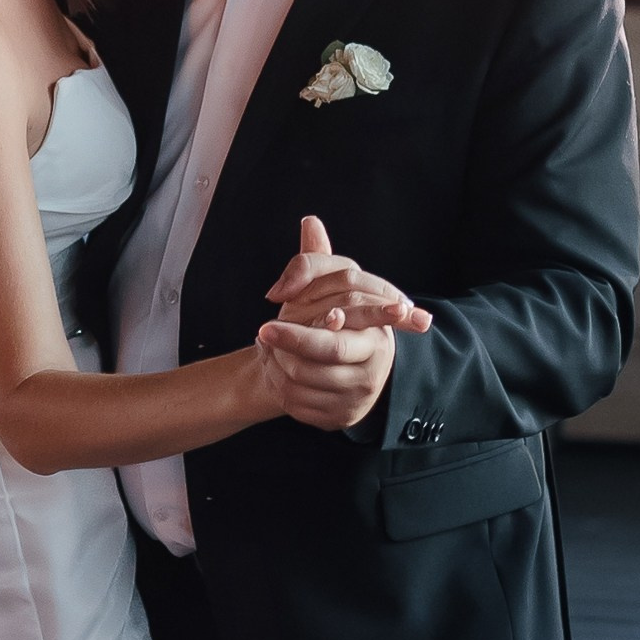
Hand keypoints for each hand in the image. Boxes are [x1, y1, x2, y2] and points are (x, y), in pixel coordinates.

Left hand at [256, 215, 431, 430]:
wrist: (333, 374)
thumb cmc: (329, 322)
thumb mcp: (324, 290)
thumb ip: (316, 261)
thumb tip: (310, 223)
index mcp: (377, 322)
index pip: (350, 309)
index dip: (317, 309)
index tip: (279, 304)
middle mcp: (377, 357)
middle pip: (332, 347)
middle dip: (295, 339)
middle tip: (263, 331)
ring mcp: (363, 389)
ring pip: (312, 376)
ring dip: (283, 364)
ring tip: (272, 353)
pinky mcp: (344, 415)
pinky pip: (305, 405)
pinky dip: (284, 391)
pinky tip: (278, 378)